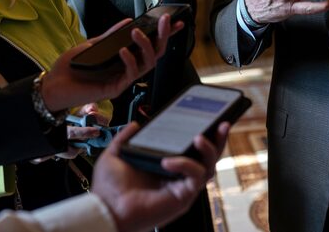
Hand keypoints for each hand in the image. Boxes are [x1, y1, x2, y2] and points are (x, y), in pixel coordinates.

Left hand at [40, 15, 182, 112]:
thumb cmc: (71, 67)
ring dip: (146, 46)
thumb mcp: (92, 45)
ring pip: (148, 64)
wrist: (52, 86)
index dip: (164, 34)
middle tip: (166, 21)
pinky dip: (130, 60)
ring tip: (137, 32)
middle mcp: (128, 69)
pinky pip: (131, 75)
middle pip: (155, 53)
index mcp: (125, 58)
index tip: (177, 21)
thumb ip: (111, 35)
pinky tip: (123, 50)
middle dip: (163, 36)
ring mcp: (123, 79)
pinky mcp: (116, 89)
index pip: (150, 45)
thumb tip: (128, 21)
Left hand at [92, 121, 229, 231]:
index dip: (203, 135)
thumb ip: (125, 138)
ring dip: (209, 150)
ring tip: (199, 137)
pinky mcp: (183, 196)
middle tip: (221, 124)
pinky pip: (196, 177)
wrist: (106, 209)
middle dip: (218, 140)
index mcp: (166, 166)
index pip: (191, 150)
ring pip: (209, 166)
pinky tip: (169, 161)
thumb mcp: (115, 155)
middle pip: (208, 157)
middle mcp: (178, 177)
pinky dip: (186, 165)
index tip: (207, 119)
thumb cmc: (109, 190)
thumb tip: (136, 124)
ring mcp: (182, 187)